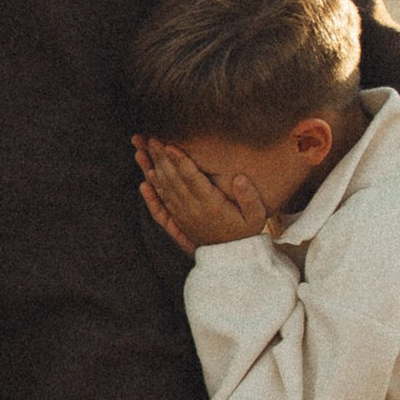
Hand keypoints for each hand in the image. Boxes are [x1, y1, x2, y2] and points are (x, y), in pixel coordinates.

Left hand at [134, 136, 270, 252]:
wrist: (233, 259)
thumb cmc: (246, 232)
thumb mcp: (256, 217)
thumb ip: (249, 198)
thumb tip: (240, 179)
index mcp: (211, 205)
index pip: (193, 180)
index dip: (181, 163)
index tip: (171, 147)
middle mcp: (193, 210)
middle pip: (174, 181)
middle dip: (162, 159)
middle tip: (152, 140)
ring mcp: (184, 217)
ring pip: (165, 191)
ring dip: (153, 170)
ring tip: (143, 152)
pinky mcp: (179, 222)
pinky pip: (162, 207)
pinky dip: (152, 194)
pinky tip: (144, 182)